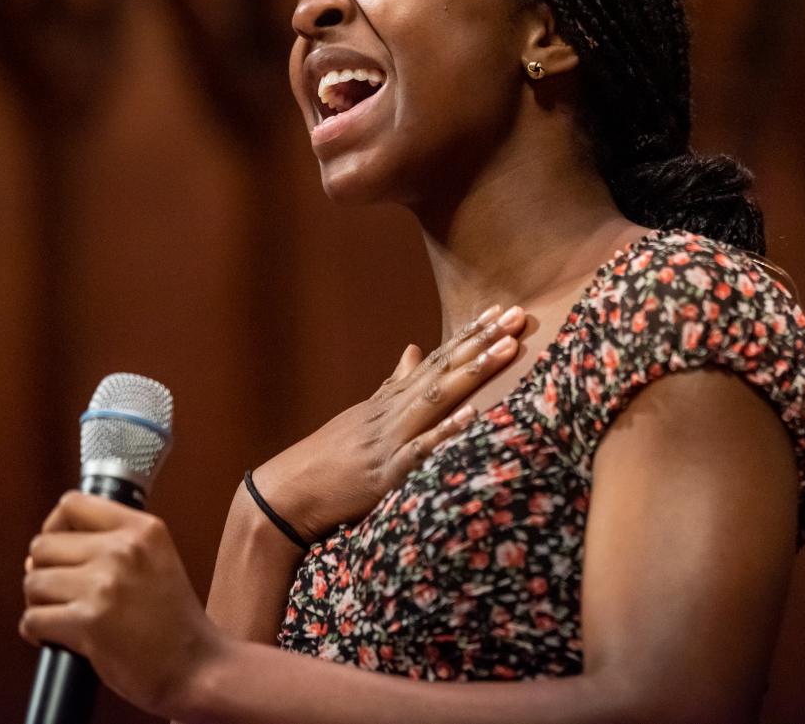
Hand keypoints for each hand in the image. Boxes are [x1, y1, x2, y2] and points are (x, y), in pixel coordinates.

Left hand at [20, 492, 223, 716]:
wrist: (196, 666)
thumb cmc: (175, 622)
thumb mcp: (157, 560)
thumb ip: (114, 543)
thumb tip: (43, 552)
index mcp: (142, 529)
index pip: (72, 504)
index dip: (54, 527)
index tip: (58, 549)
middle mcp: (122, 550)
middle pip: (43, 545)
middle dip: (44, 571)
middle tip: (61, 593)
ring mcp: (104, 585)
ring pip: (33, 582)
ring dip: (40, 603)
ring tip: (61, 616)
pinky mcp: (88, 622)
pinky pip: (32, 619)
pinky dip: (37, 633)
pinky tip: (58, 638)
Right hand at [253, 304, 526, 542]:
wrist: (287, 494)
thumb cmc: (329, 458)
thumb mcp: (364, 416)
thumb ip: (393, 385)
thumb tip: (415, 349)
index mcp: (389, 400)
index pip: (436, 359)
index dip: (469, 334)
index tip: (500, 310)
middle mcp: (392, 412)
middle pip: (443, 369)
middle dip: (482, 342)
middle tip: (517, 316)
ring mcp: (389, 439)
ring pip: (436, 398)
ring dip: (473, 373)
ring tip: (506, 349)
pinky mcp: (385, 473)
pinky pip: (421, 450)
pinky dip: (446, 431)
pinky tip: (472, 415)